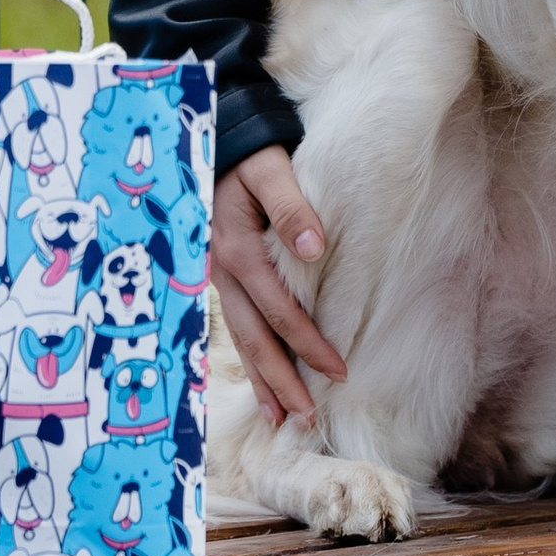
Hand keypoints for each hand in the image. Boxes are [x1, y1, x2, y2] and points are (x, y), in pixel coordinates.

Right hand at [213, 149, 346, 428]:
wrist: (217, 136)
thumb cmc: (250, 152)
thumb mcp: (270, 168)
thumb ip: (291, 204)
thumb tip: (313, 248)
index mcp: (237, 250)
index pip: (279, 311)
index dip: (307, 344)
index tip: (338, 371)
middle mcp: (221, 272)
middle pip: (254, 339)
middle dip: (281, 381)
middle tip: (308, 419)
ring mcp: (217, 277)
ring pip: (241, 339)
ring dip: (263, 379)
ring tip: (282, 418)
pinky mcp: (222, 276)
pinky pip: (236, 325)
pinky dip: (251, 357)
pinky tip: (262, 382)